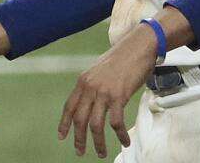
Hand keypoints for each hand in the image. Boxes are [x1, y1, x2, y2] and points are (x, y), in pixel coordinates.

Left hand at [58, 24, 157, 157]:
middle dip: (79, 138)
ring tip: (101, 153)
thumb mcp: (99, 70)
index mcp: (83, 81)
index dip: (64, 123)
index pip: (69, 106)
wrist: (138, 47)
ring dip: (98, 142)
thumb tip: (90, 100)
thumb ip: (92, 85)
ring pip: (95, 125)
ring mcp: (103, 92)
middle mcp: (90, 87)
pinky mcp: (119, 96)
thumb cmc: (122, 58)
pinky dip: (119, 135)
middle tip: (80, 151)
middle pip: (79, 119)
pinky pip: (116, 122)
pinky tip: (124, 141)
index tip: (61, 137)